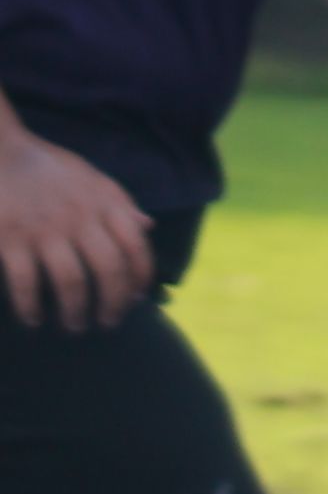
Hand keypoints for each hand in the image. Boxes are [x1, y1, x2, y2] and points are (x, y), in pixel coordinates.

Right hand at [0, 134, 154, 330]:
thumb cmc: (49, 168)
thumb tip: (147, 226)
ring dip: (75, 311)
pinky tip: (33, 319)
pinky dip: (30, 306)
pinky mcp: (10, 238)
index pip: (137, 247)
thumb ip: (120, 202)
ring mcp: (45, 230)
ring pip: (71, 282)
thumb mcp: (93, 177)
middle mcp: (80, 218)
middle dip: (113, 303)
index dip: (141, 277)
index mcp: (105, 204)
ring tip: (76, 325)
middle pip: (109, 270)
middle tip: (108, 322)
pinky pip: (26, 282)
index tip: (137, 298)